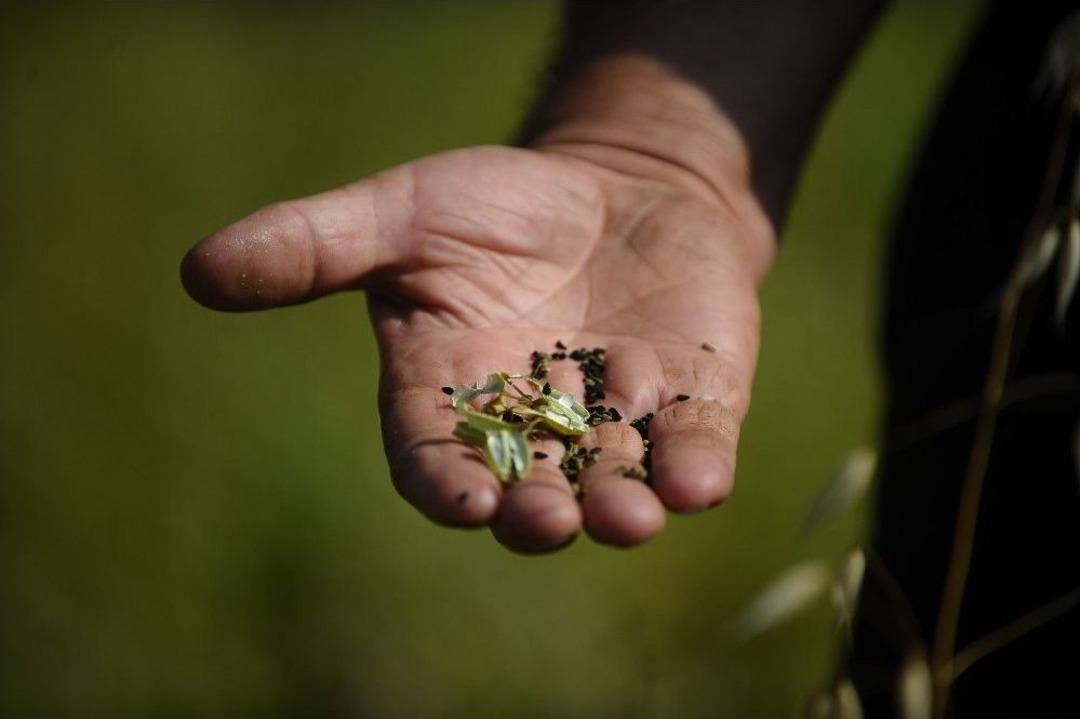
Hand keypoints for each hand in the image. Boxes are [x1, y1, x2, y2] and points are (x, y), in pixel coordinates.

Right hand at [181, 54, 774, 552]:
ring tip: (623, 517)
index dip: (445, 482)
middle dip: (534, 513)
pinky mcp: (691, 403)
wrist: (618, 188)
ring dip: (620, 508)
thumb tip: (197, 270)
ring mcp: (617, 421)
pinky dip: (696, 469)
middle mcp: (534, 427)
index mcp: (451, 396)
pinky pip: (694, 448)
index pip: (435, 458)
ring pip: (615, 485)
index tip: (463, 497)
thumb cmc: (498, 207)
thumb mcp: (402, 211)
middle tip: (541, 522)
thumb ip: (315, 246)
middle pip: (528, 492)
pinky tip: (698, 481)